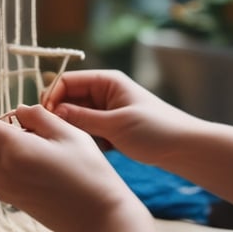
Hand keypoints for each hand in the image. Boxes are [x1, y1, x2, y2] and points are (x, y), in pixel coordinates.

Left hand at [0, 104, 139, 231]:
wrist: (99, 218)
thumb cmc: (90, 172)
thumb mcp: (70, 134)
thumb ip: (39, 116)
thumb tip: (18, 109)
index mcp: (15, 148)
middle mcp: (2, 169)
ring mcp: (3, 187)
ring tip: (3, 142)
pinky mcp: (8, 200)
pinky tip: (10, 160)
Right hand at [43, 69, 193, 165]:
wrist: (186, 148)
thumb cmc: (156, 130)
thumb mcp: (115, 124)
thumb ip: (81, 118)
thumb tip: (52, 112)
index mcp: (106, 81)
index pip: (66, 81)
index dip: (52, 97)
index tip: (46, 118)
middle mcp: (104, 91)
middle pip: (68, 99)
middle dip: (62, 116)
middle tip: (61, 136)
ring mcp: (106, 109)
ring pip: (76, 116)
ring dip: (77, 130)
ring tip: (87, 144)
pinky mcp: (110, 126)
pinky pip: (88, 129)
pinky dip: (89, 139)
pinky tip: (100, 150)